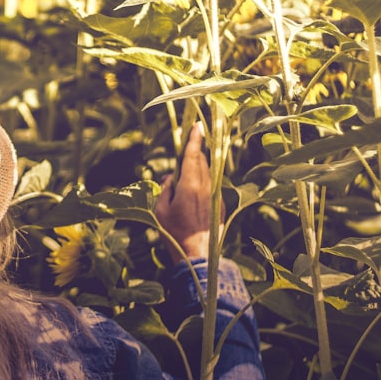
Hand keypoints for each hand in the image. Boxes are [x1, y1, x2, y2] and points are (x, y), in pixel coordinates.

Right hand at [155, 125, 214, 261]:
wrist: (199, 254)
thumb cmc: (175, 233)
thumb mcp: (161, 210)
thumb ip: (166, 189)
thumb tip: (171, 177)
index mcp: (189, 185)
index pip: (192, 156)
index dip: (194, 139)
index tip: (197, 126)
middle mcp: (205, 186)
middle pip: (201, 161)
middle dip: (196, 150)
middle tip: (191, 141)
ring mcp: (214, 195)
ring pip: (208, 172)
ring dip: (199, 166)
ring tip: (189, 167)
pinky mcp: (219, 204)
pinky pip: (210, 185)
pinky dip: (202, 180)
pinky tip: (194, 189)